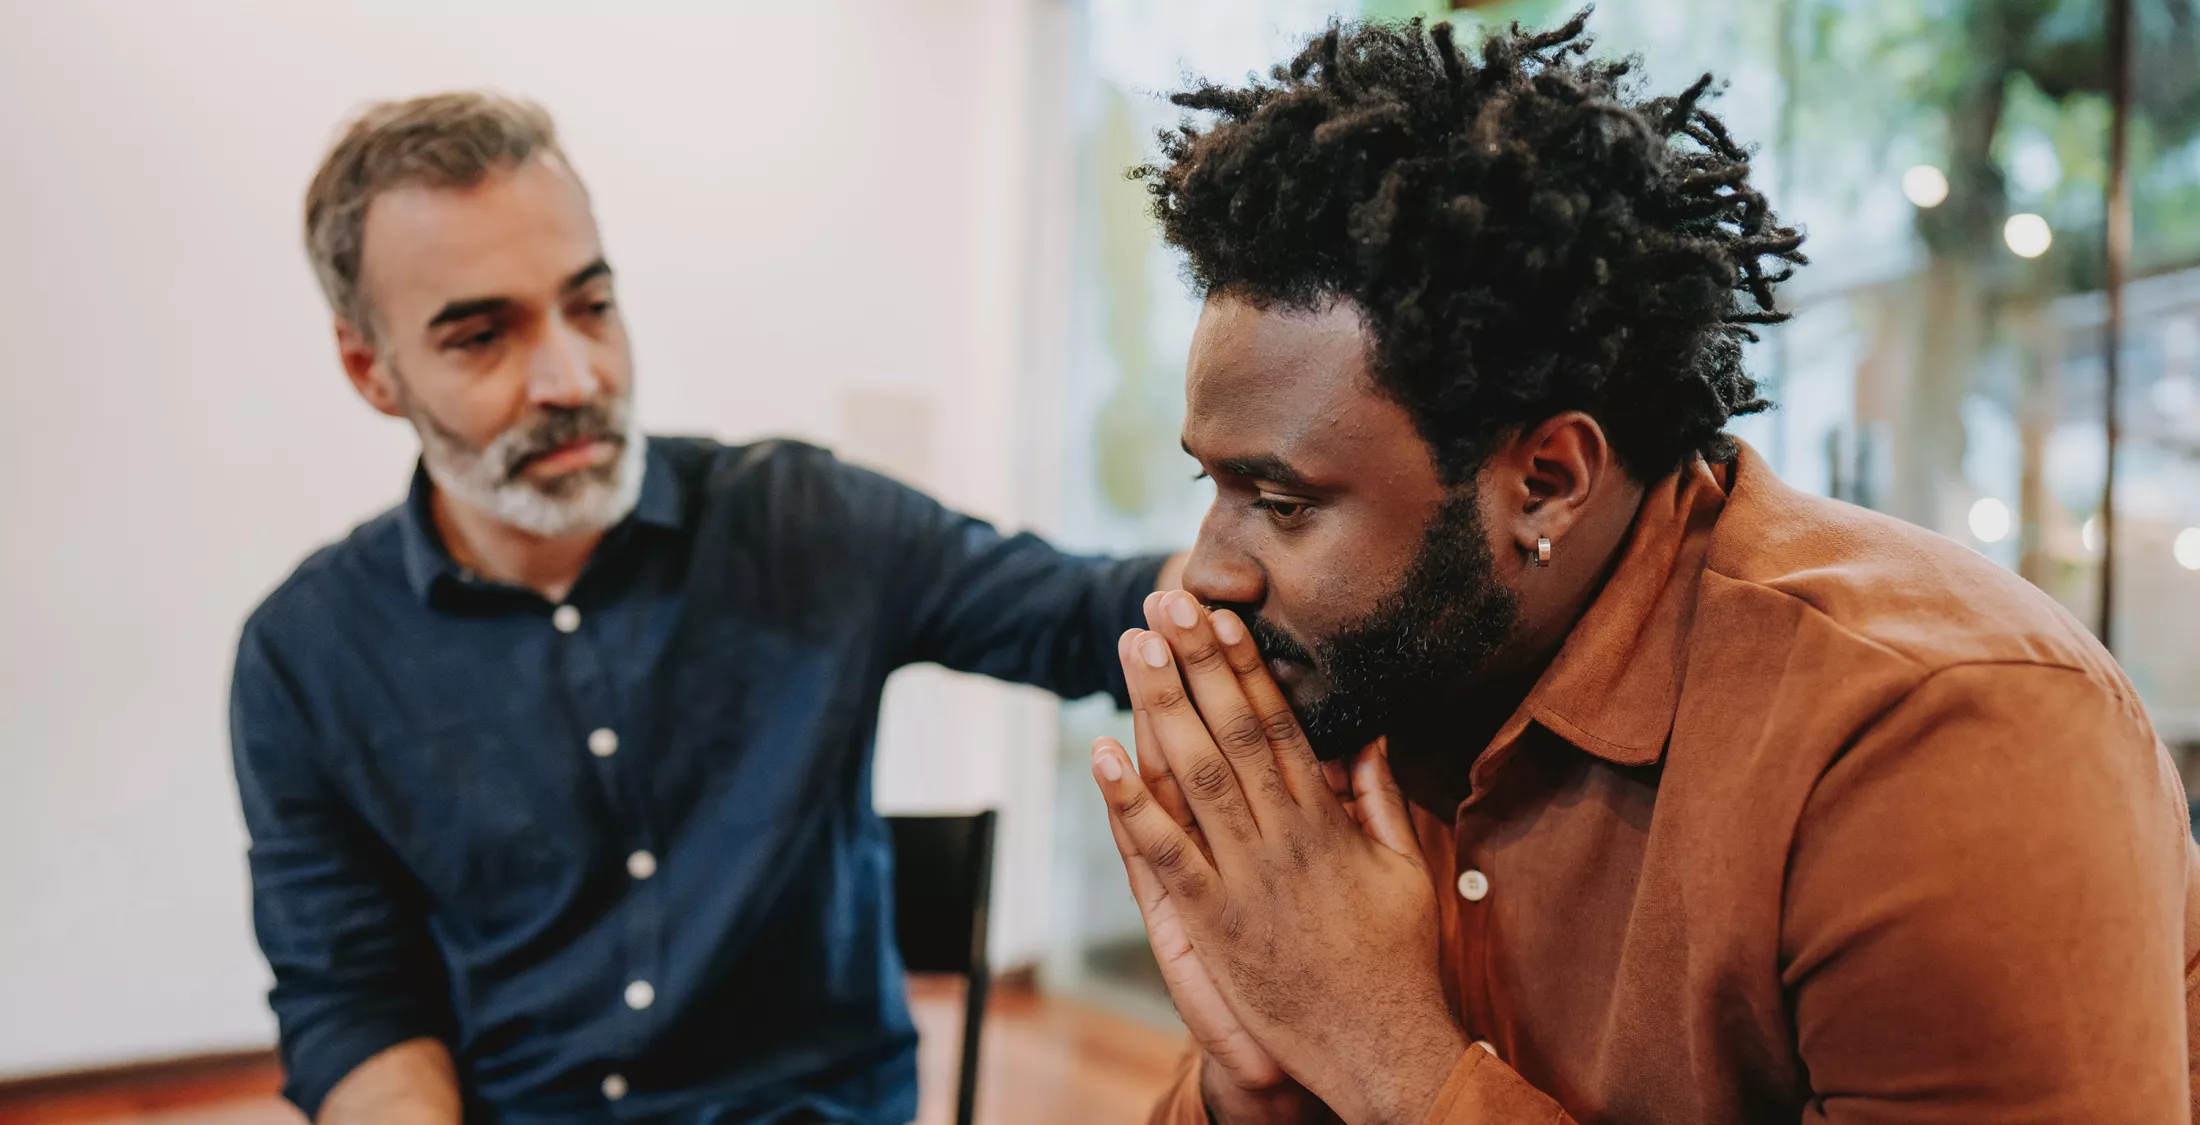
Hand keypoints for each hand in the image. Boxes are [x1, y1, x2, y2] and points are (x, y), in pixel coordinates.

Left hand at [1091, 591, 1466, 1124]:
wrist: (1382, 1048)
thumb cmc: (1396, 961)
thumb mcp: (1405, 871)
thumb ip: (1378, 800)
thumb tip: (1364, 736)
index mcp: (1326, 822)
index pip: (1279, 725)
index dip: (1246, 667)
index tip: (1222, 616)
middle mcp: (1283, 839)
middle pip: (1231, 732)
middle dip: (1195, 663)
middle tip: (1164, 602)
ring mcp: (1244, 879)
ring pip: (1195, 776)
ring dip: (1160, 706)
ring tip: (1133, 646)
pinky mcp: (1212, 923)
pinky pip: (1162, 853)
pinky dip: (1130, 802)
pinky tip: (1102, 754)